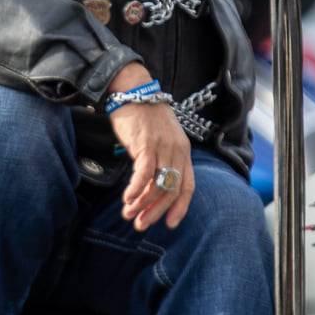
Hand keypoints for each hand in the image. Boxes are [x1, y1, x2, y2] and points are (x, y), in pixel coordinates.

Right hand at [108, 99, 193, 231]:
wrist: (132, 90)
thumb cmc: (143, 117)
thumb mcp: (159, 140)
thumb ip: (160, 161)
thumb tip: (150, 188)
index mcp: (183, 151)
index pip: (188, 186)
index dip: (180, 207)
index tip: (170, 224)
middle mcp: (177, 150)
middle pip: (173, 189)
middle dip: (157, 211)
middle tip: (141, 225)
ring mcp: (163, 147)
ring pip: (158, 184)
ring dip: (143, 204)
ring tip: (128, 214)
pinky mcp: (147, 143)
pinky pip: (144, 174)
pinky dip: (136, 190)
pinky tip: (127, 198)